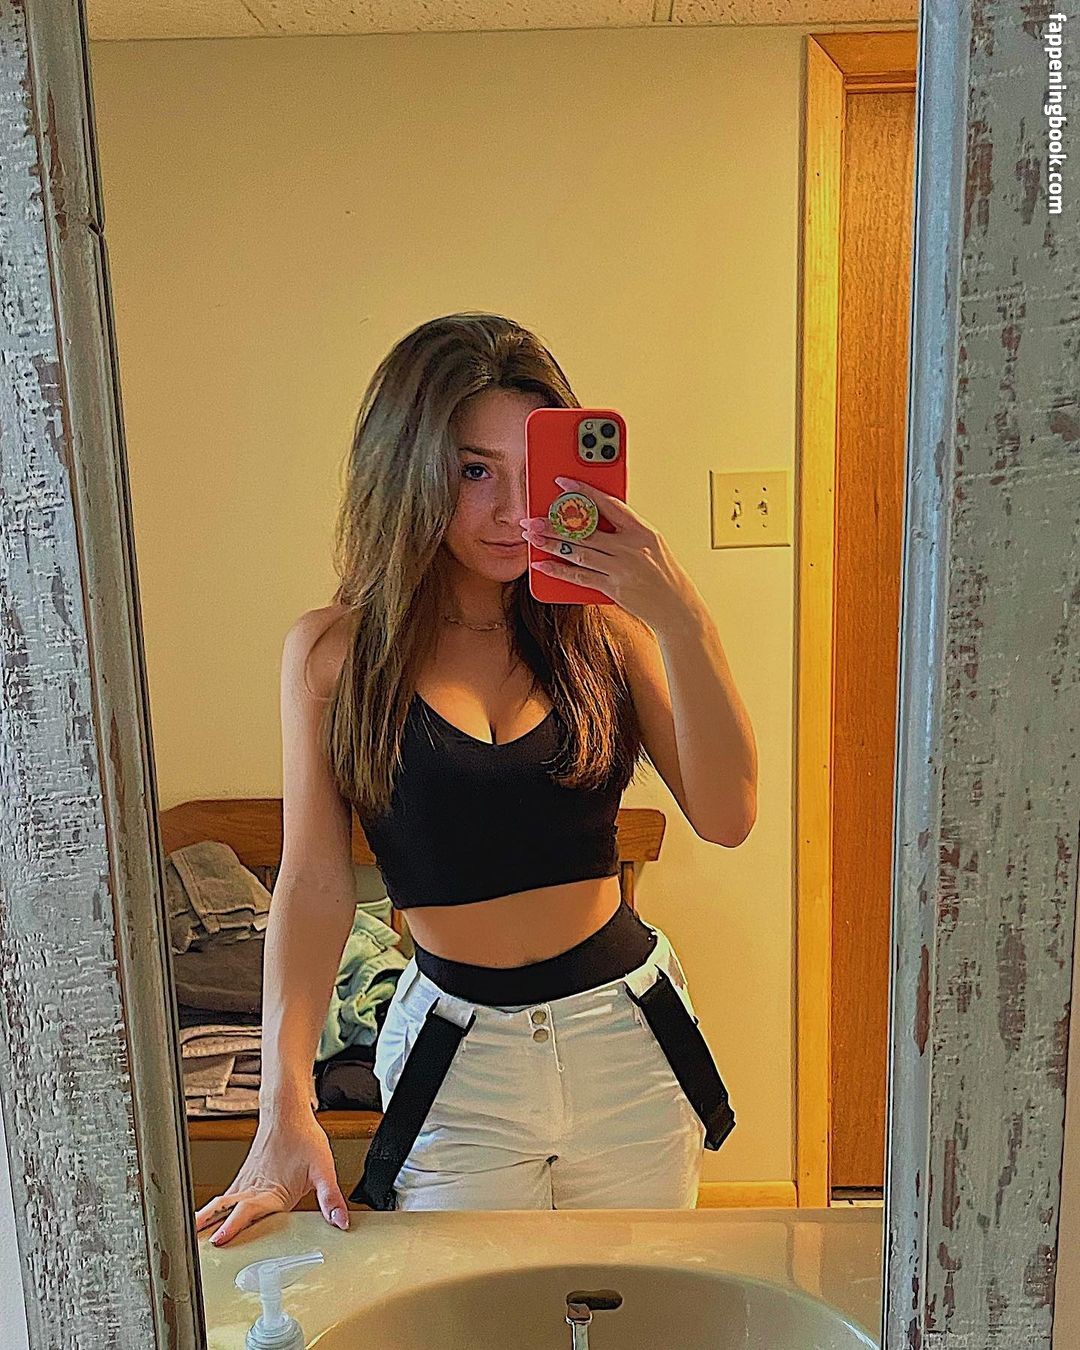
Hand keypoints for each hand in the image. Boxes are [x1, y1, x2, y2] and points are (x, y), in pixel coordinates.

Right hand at [194, 1107, 349, 1245]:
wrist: (287, 1112)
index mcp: (271, 1191)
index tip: (219, 1239)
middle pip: (226, 1211)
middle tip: (194, 1248)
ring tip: (189, 1241)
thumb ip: (331, 1196)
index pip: (248, 1211)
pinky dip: (211, 1212)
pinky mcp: (243, 1179)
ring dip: (205, 1222)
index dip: (233, 1226)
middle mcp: (253, 1188)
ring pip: (220, 1205)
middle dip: (210, 1230)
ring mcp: (245, 1183)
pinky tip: (205, 1223)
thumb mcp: (323, 1168)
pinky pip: (223, 1199)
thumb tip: (340, 1221)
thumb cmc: (302, 1137)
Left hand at [521, 476, 703, 632]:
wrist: (678, 608)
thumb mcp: (652, 544)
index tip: (561, 482)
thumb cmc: (664, 574)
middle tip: (532, 518)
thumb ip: (626, 530)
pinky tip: (541, 564)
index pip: (608, 504)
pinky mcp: (613, 588)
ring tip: (532, 536)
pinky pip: (579, 577)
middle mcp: (630, 548)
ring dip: (551, 543)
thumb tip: (593, 518)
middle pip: (586, 530)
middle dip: (555, 523)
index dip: (583, 491)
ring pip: (578, 552)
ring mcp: (621, 568)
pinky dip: (558, 570)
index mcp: (642, 531)